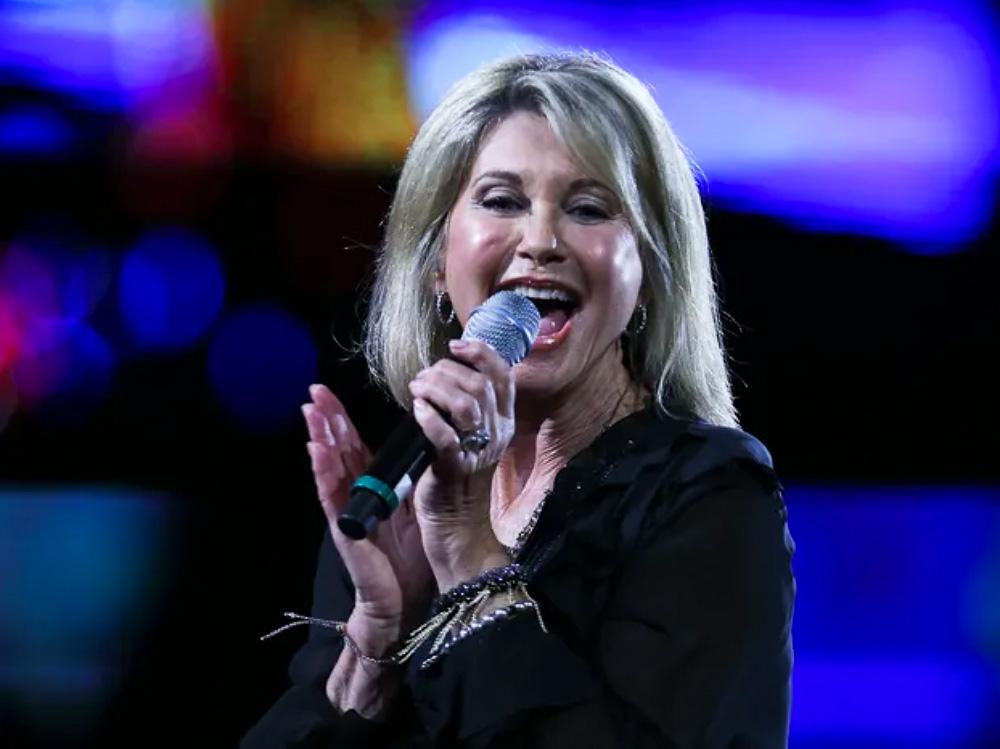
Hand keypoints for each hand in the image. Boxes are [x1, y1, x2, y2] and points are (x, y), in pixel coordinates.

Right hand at [302, 385, 433, 655]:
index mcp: (373, 485)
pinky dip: (322, 471)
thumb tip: (420, 440)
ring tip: (310, 410)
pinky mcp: (345, 526)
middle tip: (314, 390)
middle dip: (326, 419)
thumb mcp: (416, 505)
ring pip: (329, 466)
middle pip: (337, 449)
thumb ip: (409, 477)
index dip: (342, 419)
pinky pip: (331, 494)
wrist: (405, 598)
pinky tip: (316, 450)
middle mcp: (356, 493)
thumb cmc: (411, 555)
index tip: (329, 393)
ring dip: (319, 437)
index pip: (354, 445)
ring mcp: (347, 508)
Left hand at [406, 339, 513, 588]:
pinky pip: (446, 436)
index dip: (481, 353)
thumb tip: (447, 371)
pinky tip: (417, 409)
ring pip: (467, 404)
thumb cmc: (459, 476)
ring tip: (418, 390)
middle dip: (446, 371)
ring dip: (437, 388)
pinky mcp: (454, 468)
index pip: (503, 376)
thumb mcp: (473, 436)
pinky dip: (430, 417)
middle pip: (480, 385)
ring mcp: (477, 451)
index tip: (455, 346)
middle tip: (423, 378)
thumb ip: (469, 405)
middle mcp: (496, 434)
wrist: (458, 527)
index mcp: (504, 422)